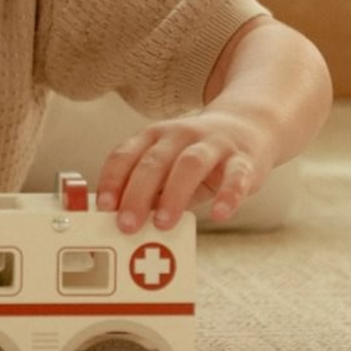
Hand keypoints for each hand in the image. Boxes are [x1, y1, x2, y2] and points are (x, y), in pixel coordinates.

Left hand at [94, 109, 273, 232]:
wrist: (247, 126)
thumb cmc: (196, 157)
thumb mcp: (168, 166)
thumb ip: (150, 190)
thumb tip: (126, 221)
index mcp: (154, 136)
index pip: (125, 154)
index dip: (112, 179)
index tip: (103, 206)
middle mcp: (179, 135)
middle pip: (154, 161)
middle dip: (137, 193)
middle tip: (127, 224)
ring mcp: (212, 145)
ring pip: (190, 163)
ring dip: (174, 194)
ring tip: (163, 223)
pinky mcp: (243, 159)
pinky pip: (236, 176)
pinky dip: (228, 196)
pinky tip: (219, 215)